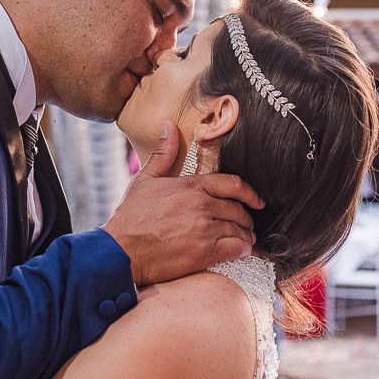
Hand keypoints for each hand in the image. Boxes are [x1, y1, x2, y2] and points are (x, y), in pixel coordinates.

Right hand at [103, 122, 263, 286]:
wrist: (121, 251)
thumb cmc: (130, 217)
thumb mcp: (144, 180)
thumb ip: (162, 154)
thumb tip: (169, 126)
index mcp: (191, 186)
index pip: (232, 184)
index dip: (250, 193)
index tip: (257, 200)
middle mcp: (202, 205)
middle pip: (238, 208)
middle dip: (247, 217)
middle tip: (248, 224)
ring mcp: (205, 228)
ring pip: (240, 229)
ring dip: (246, 235)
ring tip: (245, 240)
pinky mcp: (205, 252)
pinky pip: (236, 248)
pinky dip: (243, 249)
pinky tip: (240, 250)